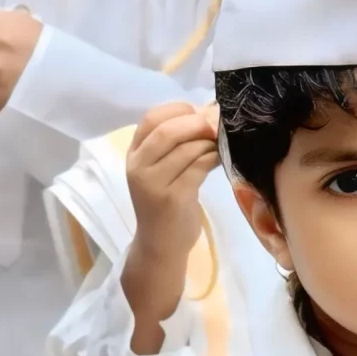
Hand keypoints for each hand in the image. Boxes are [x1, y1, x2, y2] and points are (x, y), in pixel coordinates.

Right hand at [124, 101, 220, 351]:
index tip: (200, 111)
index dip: (178, 109)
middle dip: (198, 121)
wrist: (161, 246)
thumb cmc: (165, 205)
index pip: (151, 118)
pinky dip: (213, 156)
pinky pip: (198, 166)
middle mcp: (138, 167)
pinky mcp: (174, 198)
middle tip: (220, 122)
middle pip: (168, 130)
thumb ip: (175, 144)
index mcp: (132, 155)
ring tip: (224, 139)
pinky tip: (222, 156)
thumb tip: (210, 111)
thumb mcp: (161, 170)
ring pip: (187, 148)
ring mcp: (154, 183)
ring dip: (210, 139)